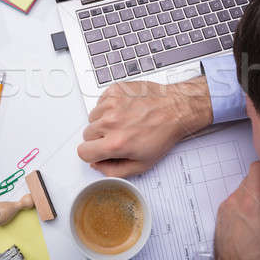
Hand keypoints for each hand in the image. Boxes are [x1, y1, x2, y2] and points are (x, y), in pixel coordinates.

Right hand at [78, 77, 212, 176]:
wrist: (176, 109)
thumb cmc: (163, 133)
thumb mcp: (142, 164)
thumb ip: (115, 170)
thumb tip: (98, 165)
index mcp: (116, 143)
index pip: (83, 152)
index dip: (91, 154)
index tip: (99, 151)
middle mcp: (111, 122)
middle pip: (87, 134)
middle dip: (99, 138)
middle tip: (118, 135)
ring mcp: (112, 103)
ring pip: (93, 117)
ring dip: (103, 121)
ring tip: (123, 121)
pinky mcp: (115, 90)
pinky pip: (101, 101)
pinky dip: (109, 106)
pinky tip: (124, 110)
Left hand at [213, 162, 259, 259]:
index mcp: (251, 200)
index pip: (258, 167)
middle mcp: (234, 200)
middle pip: (251, 178)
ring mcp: (226, 207)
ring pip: (243, 189)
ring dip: (255, 196)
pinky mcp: (222, 215)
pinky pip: (236, 200)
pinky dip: (245, 205)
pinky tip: (255, 222)